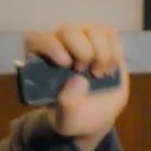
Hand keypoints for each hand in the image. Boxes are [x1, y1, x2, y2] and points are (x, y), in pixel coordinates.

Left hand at [22, 23, 129, 150]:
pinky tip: (110, 69)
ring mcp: (83, 39)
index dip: (49, 45)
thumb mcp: (67, 120)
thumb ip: (67, 104)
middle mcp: (60, 43)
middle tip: (85, 73)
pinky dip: (114, 52)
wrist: (98, 116)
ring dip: (101, 53)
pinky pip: (110, 34)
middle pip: (68, 30)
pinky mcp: (104, 40)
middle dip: (82, 52)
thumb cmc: (76, 116)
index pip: (35, 39)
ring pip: (93, 29)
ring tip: (99, 74)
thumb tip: (78, 79)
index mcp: (40, 60)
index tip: (64, 63)